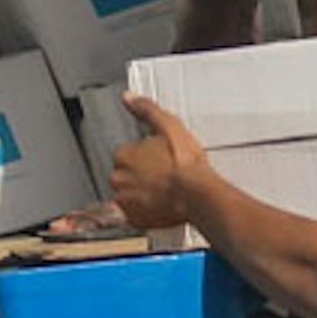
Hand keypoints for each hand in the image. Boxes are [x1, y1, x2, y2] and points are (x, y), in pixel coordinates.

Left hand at [110, 95, 208, 230]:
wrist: (199, 196)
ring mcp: (124, 200)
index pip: (127, 154)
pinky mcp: (133, 219)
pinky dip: (141, 212)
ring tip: (165, 193)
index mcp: (123, 155)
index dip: (145, 157)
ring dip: (141, 193)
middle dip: (140, 176)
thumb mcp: (170, 126)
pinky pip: (132, 215)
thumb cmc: (186, 164)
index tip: (160, 160)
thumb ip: (147, 110)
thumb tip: (129, 98)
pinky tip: (158, 207)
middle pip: (125, 175)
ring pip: (128, 194)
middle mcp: (118, 178)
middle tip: (164, 177)